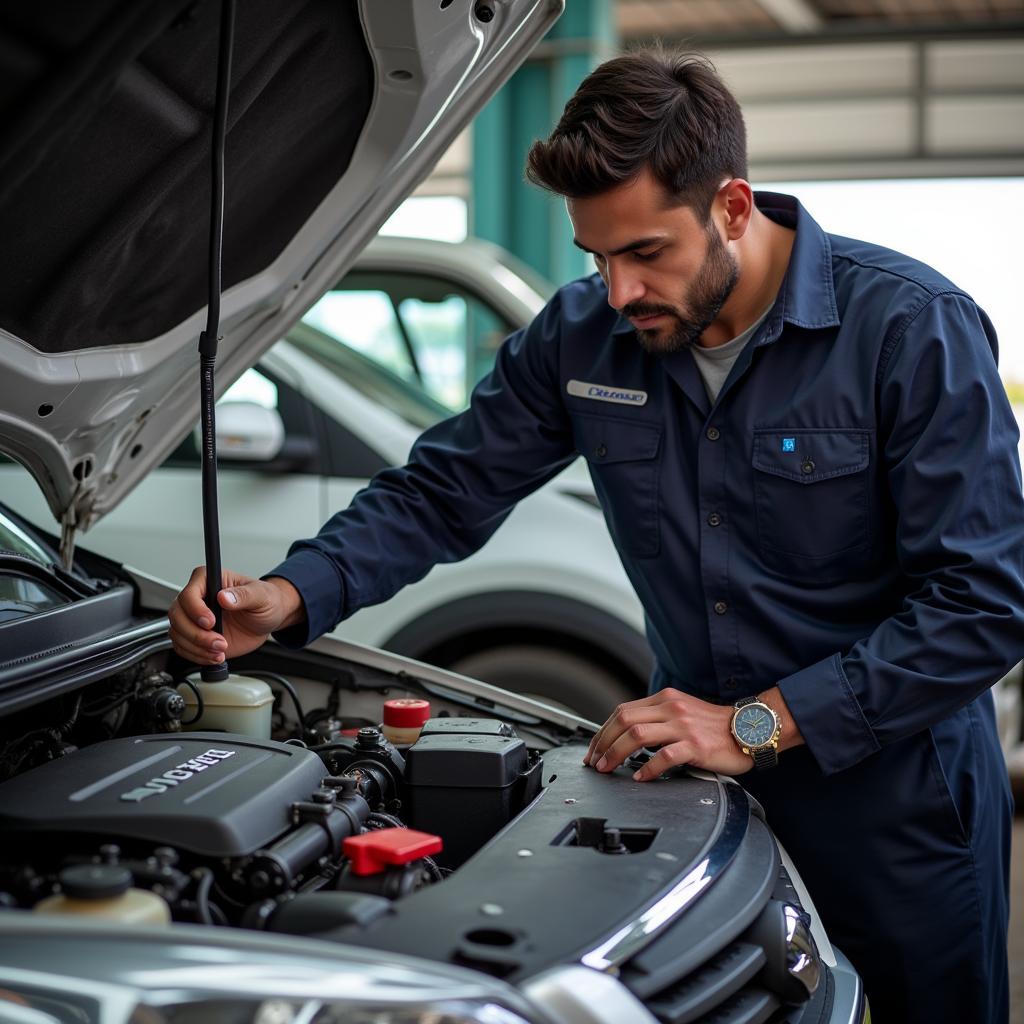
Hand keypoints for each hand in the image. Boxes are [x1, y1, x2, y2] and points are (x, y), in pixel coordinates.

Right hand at [168, 566, 304, 664]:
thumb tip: (225, 597)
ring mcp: (194, 618)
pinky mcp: (196, 636)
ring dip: (197, 647)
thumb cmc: (266, 600)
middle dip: (196, 634)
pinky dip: (197, 656)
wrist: (268, 620)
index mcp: (210, 580)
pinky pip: (183, 648)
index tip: (211, 622)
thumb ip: (244, 595)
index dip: (196, 610)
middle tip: (219, 642)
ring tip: (221, 650)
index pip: (189, 593)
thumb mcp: (261, 595)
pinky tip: (215, 655)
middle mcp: (198, 598)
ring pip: (177, 633)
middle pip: (177, 616)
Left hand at [584, 688, 751, 780]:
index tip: (594, 749)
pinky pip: (664, 756)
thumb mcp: (682, 711)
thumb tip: (628, 736)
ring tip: (608, 768)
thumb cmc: (716, 726)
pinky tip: (640, 777)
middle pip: (623, 721)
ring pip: (636, 735)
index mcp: (664, 699)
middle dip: (602, 743)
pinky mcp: (696, 745)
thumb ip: (657, 718)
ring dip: (616, 754)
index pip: (622, 711)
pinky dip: (647, 768)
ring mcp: (683, 726)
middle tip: (594, 762)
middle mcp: (671, 708)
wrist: (750, 728)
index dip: (602, 732)